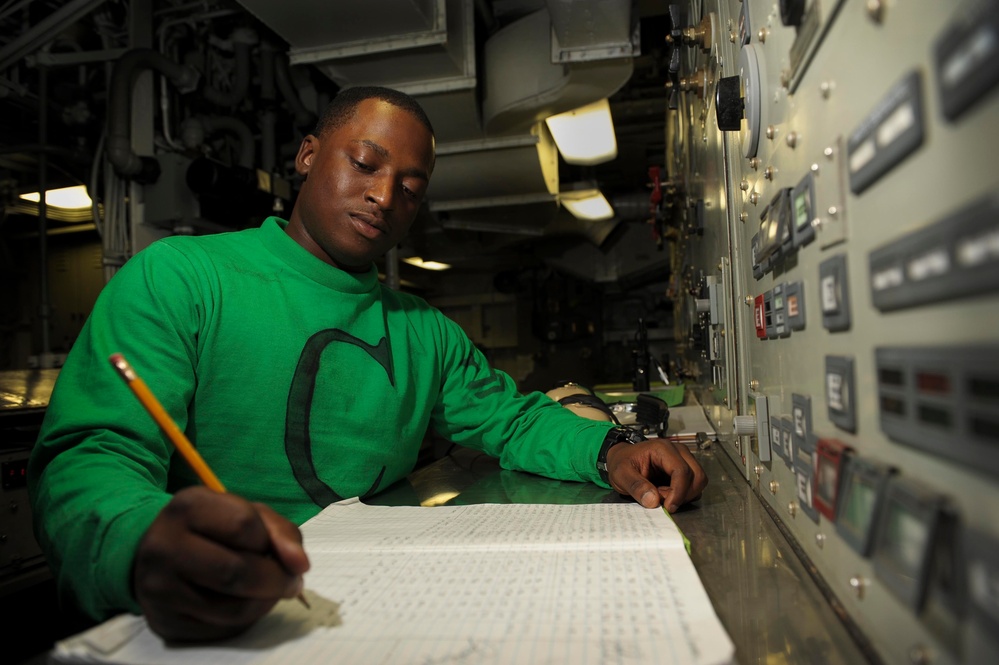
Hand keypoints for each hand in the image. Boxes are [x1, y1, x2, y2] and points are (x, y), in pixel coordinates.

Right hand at [133, 486, 309, 641]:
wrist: (157, 554)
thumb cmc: (212, 528)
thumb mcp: (244, 512)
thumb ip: (280, 532)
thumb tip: (300, 565)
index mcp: (188, 506)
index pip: (244, 525)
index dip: (270, 541)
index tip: (280, 550)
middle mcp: (165, 546)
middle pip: (237, 572)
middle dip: (277, 580)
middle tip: (291, 582)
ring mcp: (159, 588)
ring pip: (233, 609)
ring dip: (265, 602)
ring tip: (270, 591)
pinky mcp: (165, 621)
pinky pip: (221, 629)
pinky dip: (246, 618)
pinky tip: (245, 602)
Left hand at [605, 439, 706, 511]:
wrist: (622, 459)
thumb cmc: (622, 463)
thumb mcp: (621, 474)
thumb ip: (635, 486)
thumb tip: (653, 500)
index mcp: (662, 449)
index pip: (682, 471)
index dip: (678, 492)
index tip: (668, 507)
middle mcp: (678, 451)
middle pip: (697, 476)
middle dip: (683, 494)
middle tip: (662, 500)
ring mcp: (684, 459)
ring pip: (699, 481)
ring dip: (684, 495)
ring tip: (662, 495)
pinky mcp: (685, 468)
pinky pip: (694, 485)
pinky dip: (684, 494)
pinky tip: (667, 493)